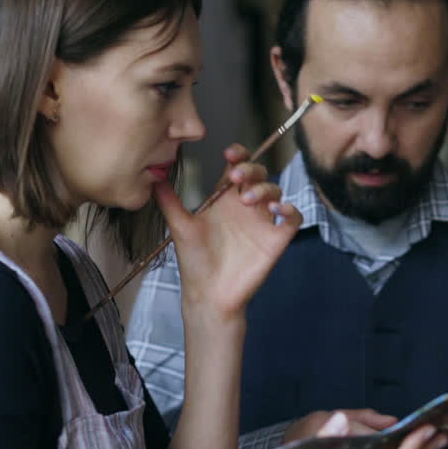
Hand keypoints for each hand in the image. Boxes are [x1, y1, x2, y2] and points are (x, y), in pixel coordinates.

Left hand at [154, 144, 302, 321]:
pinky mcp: (275, 240)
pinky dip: (290, 209)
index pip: (237, 166)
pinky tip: (277, 209)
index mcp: (224, 200)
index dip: (238, 154)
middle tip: (235, 176)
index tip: (229, 153)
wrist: (208, 295)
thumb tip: (154, 177)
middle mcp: (245, 207)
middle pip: (258, 174)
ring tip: (246, 199)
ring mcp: (261, 222)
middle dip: (251, 168)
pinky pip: (293, 218)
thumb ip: (169, 201)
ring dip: (264, 188)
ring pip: (275, 190)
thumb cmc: (195, 262)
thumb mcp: (179, 227)